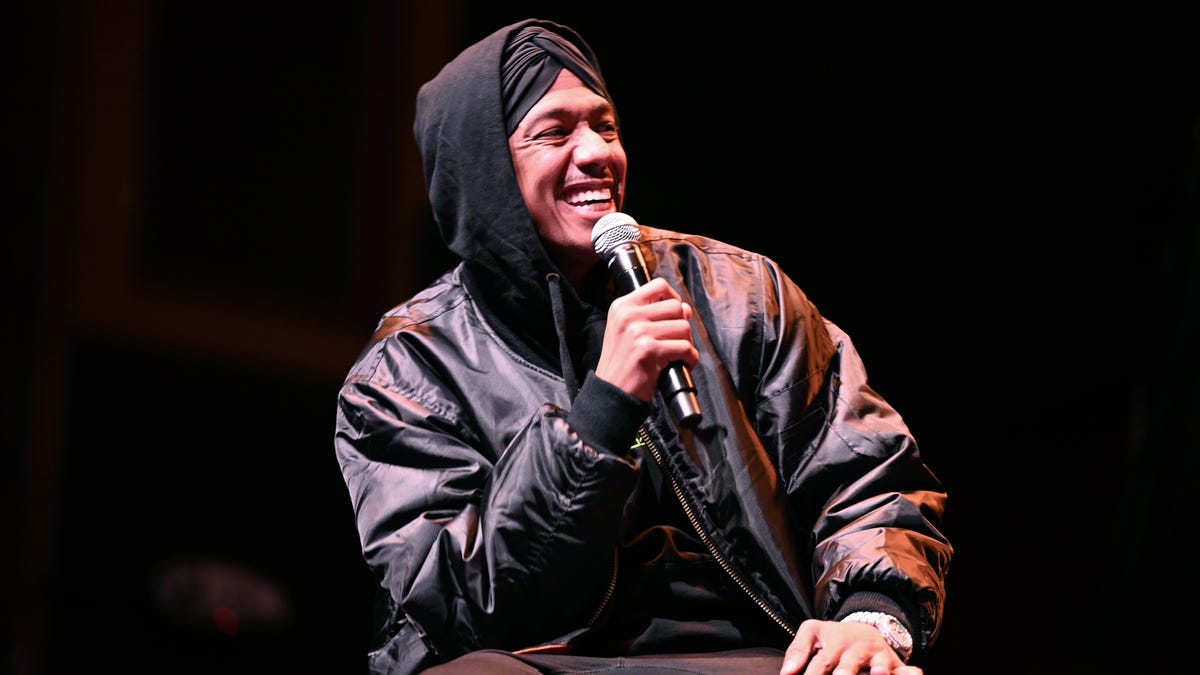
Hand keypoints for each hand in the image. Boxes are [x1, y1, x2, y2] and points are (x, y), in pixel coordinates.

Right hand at [594, 277, 697, 402]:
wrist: (611, 392)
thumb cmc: (622, 363)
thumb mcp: (626, 331)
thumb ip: (651, 315)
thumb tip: (685, 308)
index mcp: (621, 307)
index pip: (658, 286)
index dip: (674, 297)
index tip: (676, 313)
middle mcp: (628, 316)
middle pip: (676, 307)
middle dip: (683, 324)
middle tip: (677, 341)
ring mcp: (638, 332)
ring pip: (683, 327)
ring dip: (687, 343)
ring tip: (678, 355)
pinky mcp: (649, 351)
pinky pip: (685, 348)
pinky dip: (690, 358)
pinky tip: (682, 364)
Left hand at [780, 619, 922, 674]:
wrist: (866, 628)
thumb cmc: (834, 637)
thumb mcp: (813, 633)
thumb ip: (797, 650)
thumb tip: (786, 672)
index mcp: (834, 642)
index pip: (821, 663)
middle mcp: (856, 647)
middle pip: (848, 666)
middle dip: (843, 674)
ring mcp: (876, 654)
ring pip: (877, 665)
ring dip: (877, 671)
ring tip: (876, 674)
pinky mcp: (893, 662)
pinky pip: (903, 669)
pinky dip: (906, 673)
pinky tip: (901, 674)